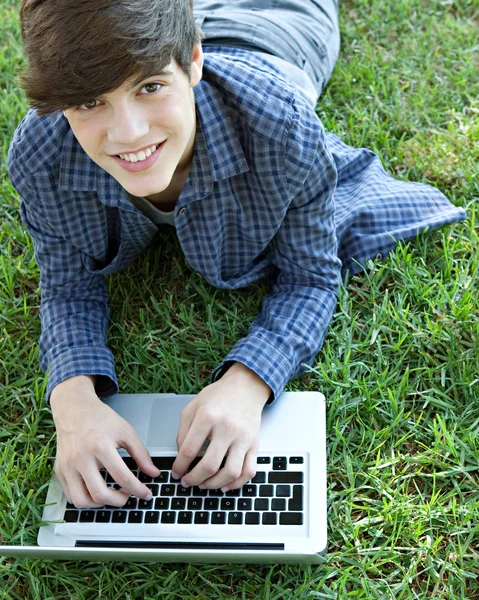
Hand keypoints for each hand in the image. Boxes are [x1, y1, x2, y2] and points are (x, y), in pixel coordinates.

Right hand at [50, 375, 160, 508]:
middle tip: (128, 496)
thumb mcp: (126, 431)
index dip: (138, 490)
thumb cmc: (101, 419)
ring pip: (82, 501)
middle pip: (100, 494)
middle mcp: (81, 458)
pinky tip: (96, 491)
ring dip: (101, 504)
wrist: (74, 409)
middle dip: (119, 501)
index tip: (146, 494)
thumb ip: (141, 454)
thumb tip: (153, 473)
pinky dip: (85, 500)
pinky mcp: (59, 471)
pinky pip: (70, 496)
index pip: (122, 477)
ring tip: (112, 494)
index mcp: (100, 446)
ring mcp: (67, 466)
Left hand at [171, 363, 270, 491]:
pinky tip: (225, 485)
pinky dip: (236, 483)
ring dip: (214, 485)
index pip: (189, 450)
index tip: (176, 473)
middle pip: (209, 465)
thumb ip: (183, 431)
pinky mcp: (254, 444)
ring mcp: (243, 438)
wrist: (245, 388)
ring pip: (230, 472)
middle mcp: (227, 428)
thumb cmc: (218, 397)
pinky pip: (249, 471)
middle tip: (187, 482)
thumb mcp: (192, 407)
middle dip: (193, 479)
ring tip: (204, 484)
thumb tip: (181, 457)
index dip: (179, 466)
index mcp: (208, 417)